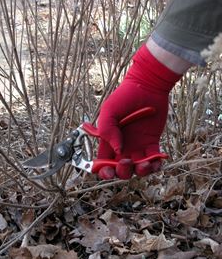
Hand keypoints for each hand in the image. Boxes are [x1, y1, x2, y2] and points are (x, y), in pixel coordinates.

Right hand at [97, 44, 181, 179]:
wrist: (148, 86)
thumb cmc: (125, 96)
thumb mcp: (109, 110)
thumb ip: (107, 129)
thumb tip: (118, 150)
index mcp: (108, 141)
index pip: (102, 162)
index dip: (103, 171)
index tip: (108, 170)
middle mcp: (122, 146)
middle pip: (120, 170)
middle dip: (122, 172)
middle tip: (127, 161)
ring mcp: (137, 146)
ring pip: (137, 169)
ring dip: (141, 171)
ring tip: (145, 163)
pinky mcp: (152, 143)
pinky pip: (153, 160)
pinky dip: (155, 165)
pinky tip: (156, 160)